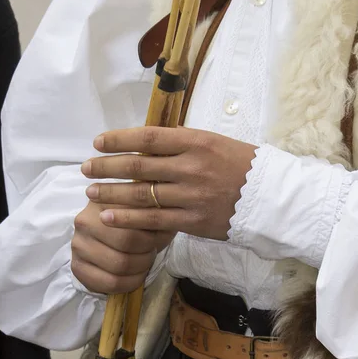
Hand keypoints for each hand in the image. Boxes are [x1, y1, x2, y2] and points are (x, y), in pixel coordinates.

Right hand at [71, 201, 173, 293]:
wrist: (112, 237)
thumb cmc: (136, 223)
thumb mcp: (148, 212)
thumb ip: (157, 213)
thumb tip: (166, 222)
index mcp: (102, 201)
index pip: (131, 224)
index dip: (150, 238)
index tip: (155, 239)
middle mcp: (84, 222)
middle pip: (125, 246)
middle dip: (146, 254)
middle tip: (150, 253)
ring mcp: (77, 245)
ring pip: (118, 267)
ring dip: (139, 270)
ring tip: (143, 263)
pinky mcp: (77, 267)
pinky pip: (108, 283)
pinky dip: (128, 284)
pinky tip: (134, 277)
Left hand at [82, 127, 257, 240]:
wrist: (272, 198)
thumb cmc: (244, 167)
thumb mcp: (216, 143)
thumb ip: (182, 144)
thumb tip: (146, 145)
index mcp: (197, 141)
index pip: (148, 137)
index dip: (118, 140)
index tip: (97, 142)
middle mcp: (191, 166)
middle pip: (138, 166)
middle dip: (106, 167)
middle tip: (85, 168)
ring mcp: (192, 196)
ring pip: (142, 194)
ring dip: (111, 193)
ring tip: (91, 193)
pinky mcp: (194, 221)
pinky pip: (154, 220)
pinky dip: (128, 219)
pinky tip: (108, 217)